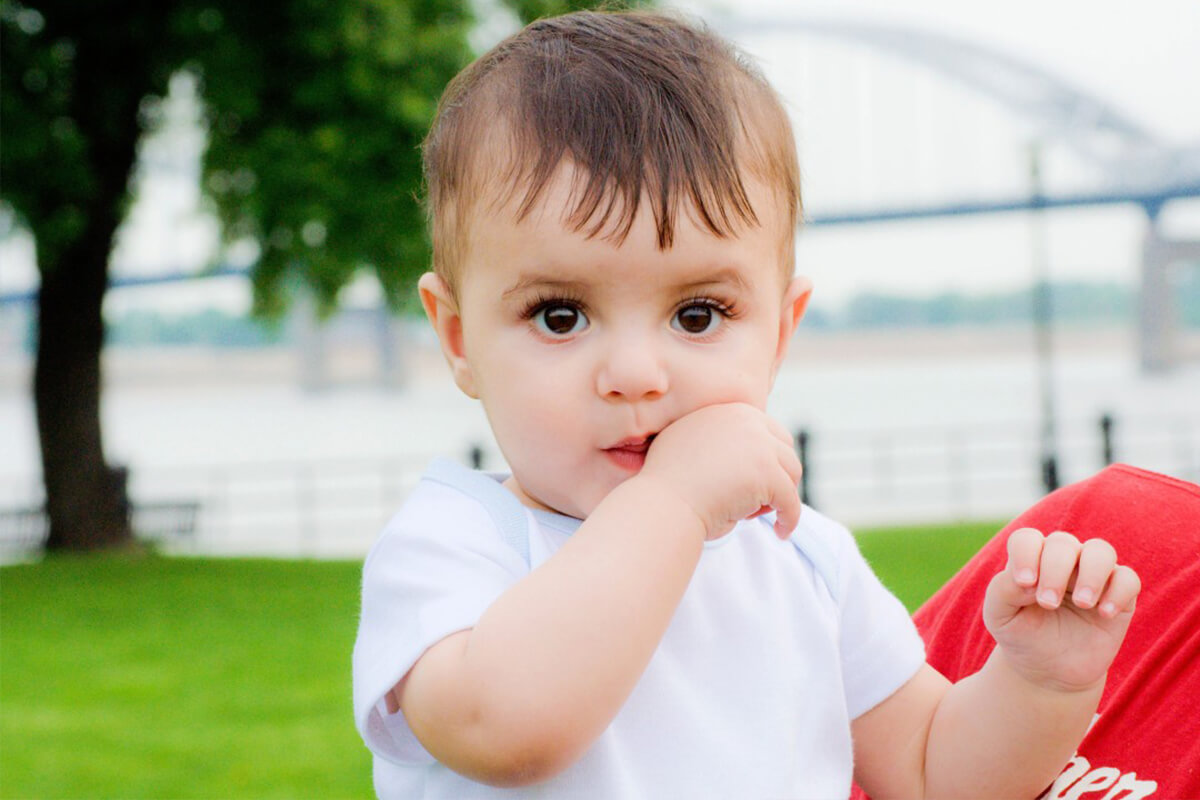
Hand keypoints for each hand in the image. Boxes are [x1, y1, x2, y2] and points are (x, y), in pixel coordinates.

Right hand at [637, 403, 801, 540]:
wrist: (662, 504)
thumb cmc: (669, 485)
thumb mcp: (691, 447)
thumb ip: (719, 443)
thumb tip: (743, 459)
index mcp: (728, 411)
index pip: (767, 431)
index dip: (766, 459)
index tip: (756, 483)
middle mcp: (746, 420)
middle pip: (785, 449)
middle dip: (777, 476)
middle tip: (757, 501)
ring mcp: (759, 445)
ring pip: (791, 473)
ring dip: (779, 495)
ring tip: (754, 514)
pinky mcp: (767, 473)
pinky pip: (790, 500)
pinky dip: (789, 518)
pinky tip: (781, 531)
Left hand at [983, 528, 1140, 691]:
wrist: (1049, 669)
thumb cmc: (1021, 634)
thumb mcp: (1000, 615)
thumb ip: (1003, 590)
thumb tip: (1030, 579)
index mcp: (1030, 559)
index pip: (1027, 539)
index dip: (1025, 555)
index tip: (1025, 584)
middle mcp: (1062, 560)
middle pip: (1063, 543)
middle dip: (1055, 570)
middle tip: (1048, 603)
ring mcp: (1092, 575)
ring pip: (1101, 551)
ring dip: (1091, 574)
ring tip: (1082, 603)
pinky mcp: (1119, 595)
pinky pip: (1128, 579)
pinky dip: (1119, 592)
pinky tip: (1104, 615)